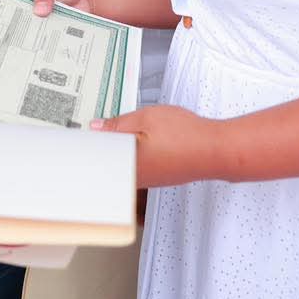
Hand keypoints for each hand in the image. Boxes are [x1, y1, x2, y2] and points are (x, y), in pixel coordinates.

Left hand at [91, 105, 210, 187]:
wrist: (215, 150)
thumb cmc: (186, 136)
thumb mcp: (146, 118)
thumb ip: (118, 124)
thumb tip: (97, 128)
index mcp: (127, 166)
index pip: (95, 160)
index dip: (87, 146)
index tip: (82, 135)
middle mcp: (136, 178)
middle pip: (108, 165)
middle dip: (104, 148)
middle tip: (101, 130)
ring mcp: (149, 179)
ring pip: (123, 166)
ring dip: (120, 151)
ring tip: (122, 133)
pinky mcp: (159, 177)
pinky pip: (138, 167)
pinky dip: (135, 154)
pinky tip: (141, 142)